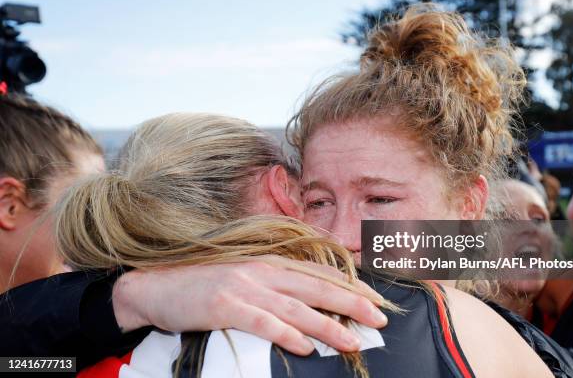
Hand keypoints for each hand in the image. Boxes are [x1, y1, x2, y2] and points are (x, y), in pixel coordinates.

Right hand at [112, 258, 387, 355]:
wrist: (156, 286)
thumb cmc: (203, 284)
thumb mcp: (243, 277)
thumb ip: (274, 286)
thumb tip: (306, 304)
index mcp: (268, 263)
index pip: (317, 273)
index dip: (348, 286)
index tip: (375, 298)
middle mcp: (261, 271)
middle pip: (315, 288)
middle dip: (351, 303)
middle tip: (380, 317)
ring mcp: (244, 287)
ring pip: (296, 307)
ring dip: (327, 325)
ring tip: (352, 340)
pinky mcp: (225, 306)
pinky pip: (263, 322)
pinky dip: (286, 333)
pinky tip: (305, 346)